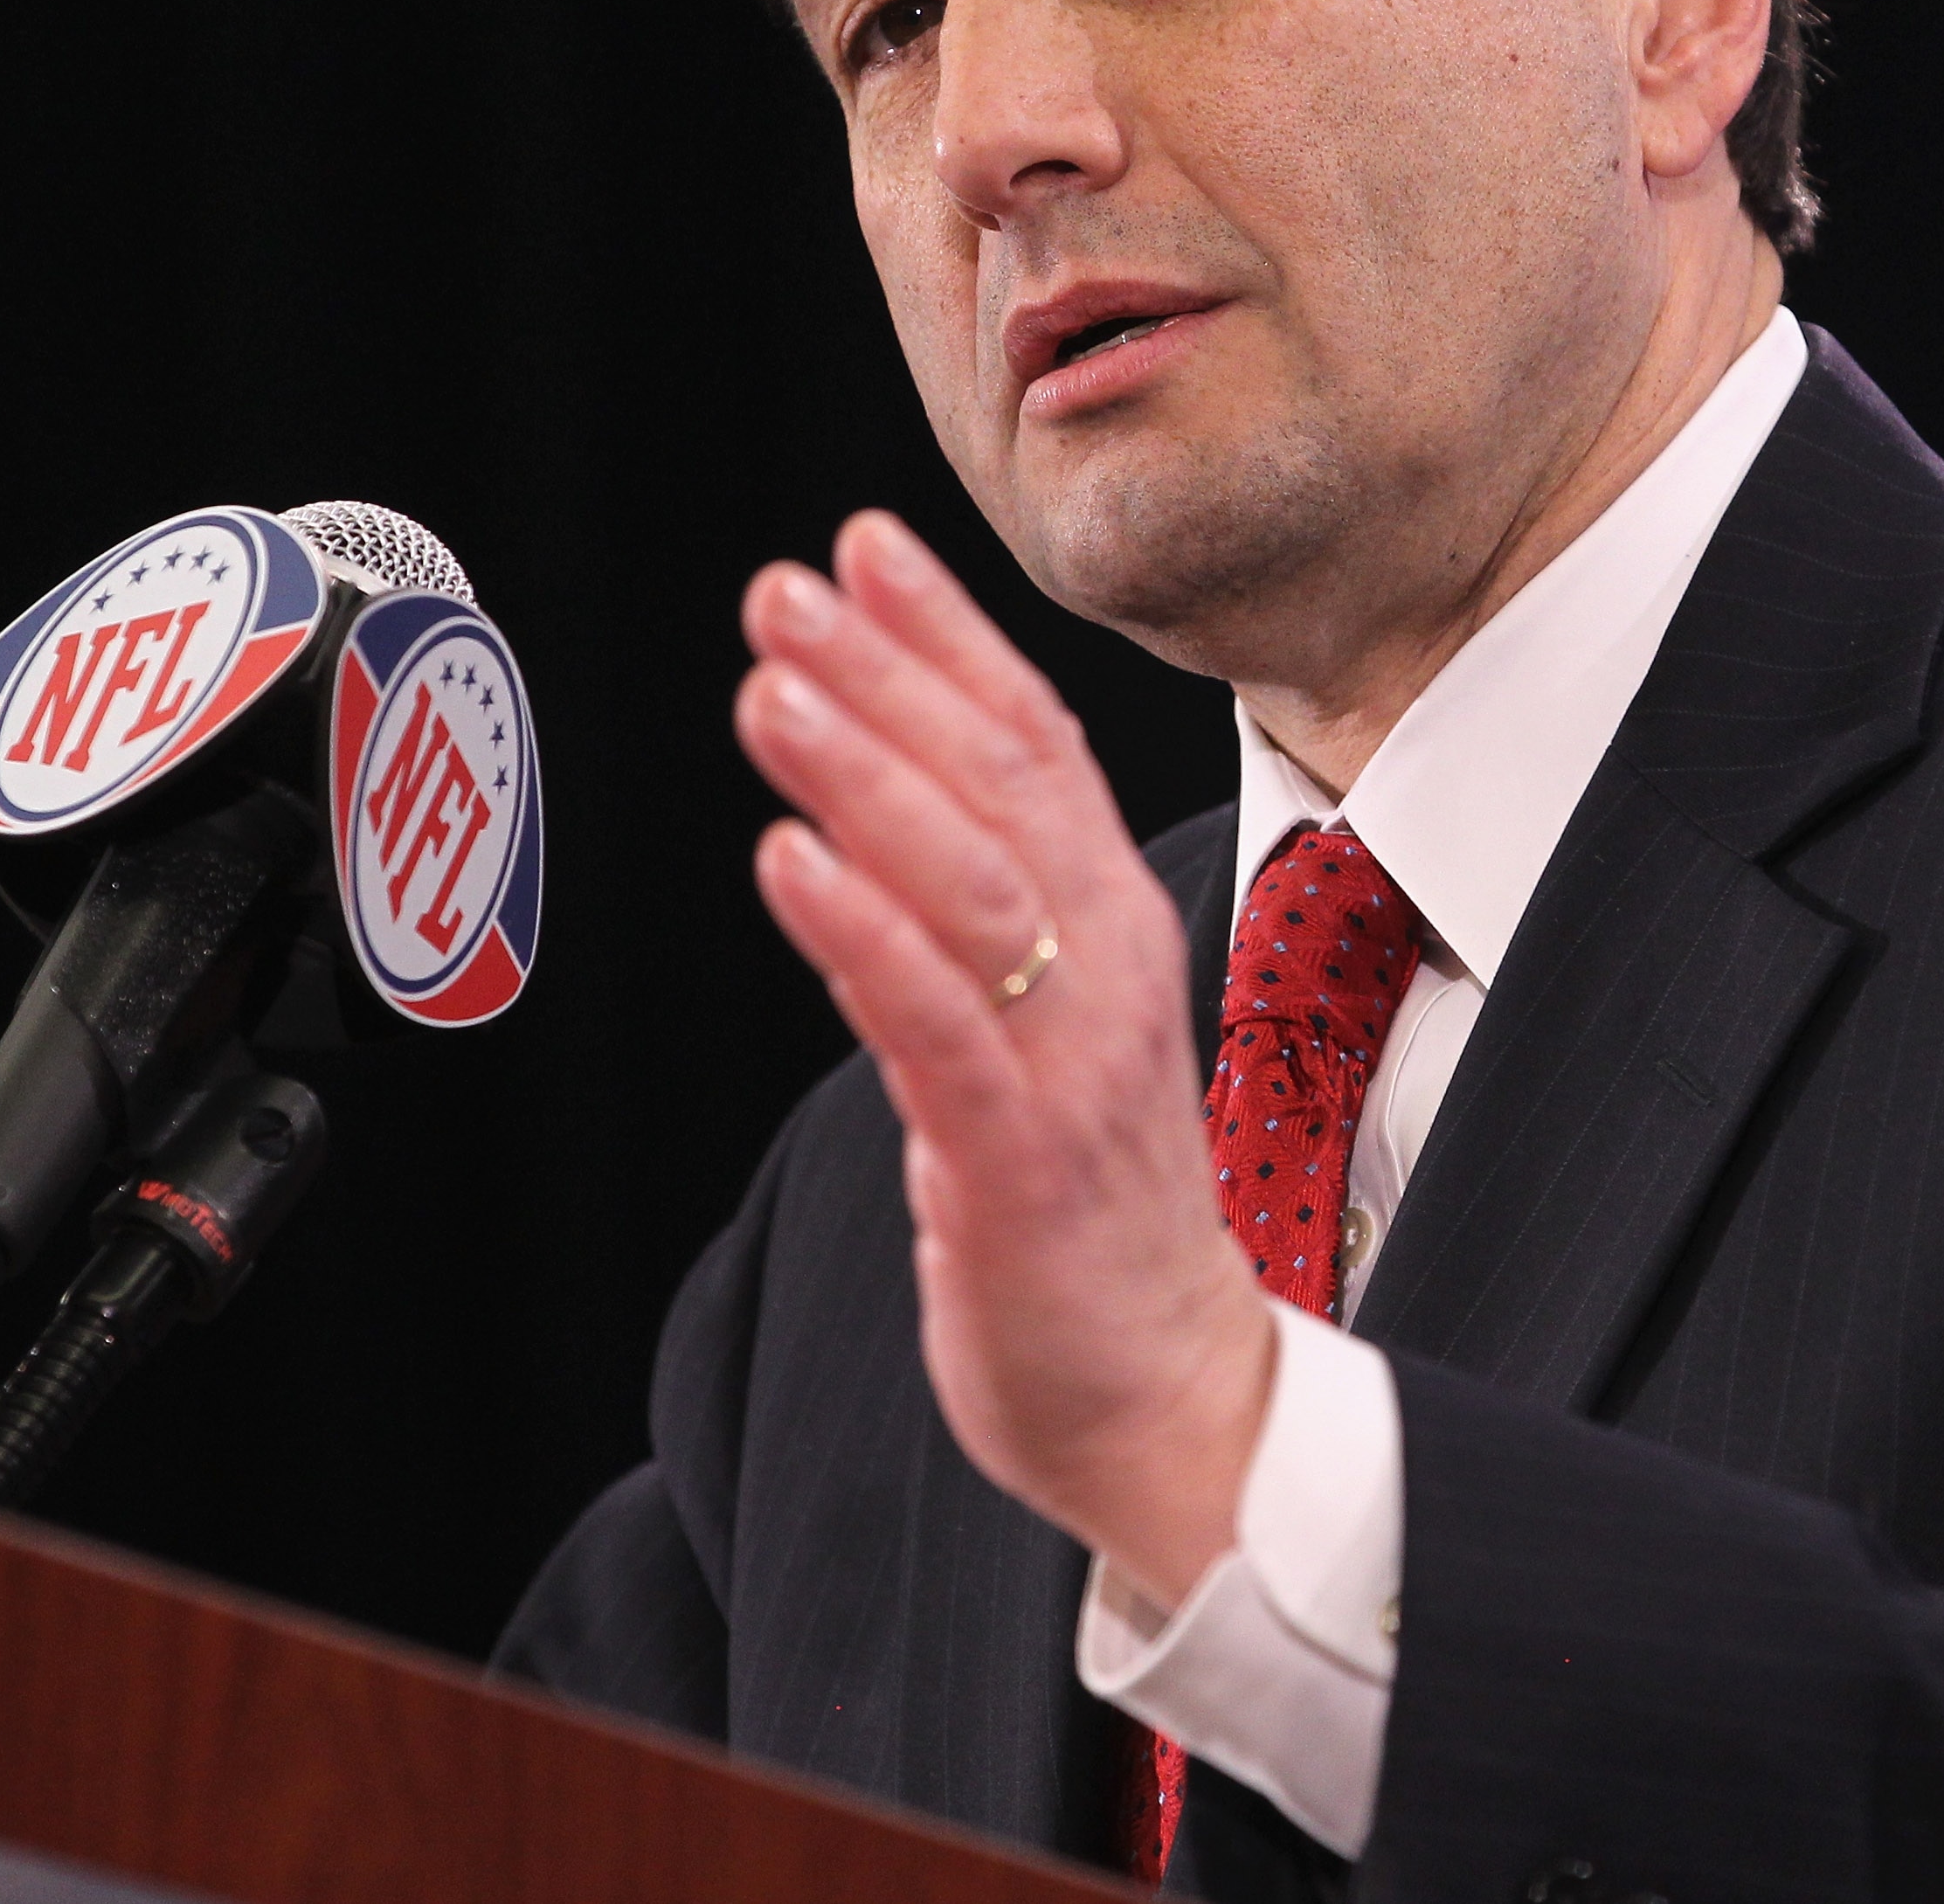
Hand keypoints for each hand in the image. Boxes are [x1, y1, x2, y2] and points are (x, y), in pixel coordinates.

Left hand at [733, 511, 1272, 1606]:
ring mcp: (1067, 1060)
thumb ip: (974, 924)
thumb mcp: (1040, 1030)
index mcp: (1108, 927)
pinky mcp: (1018, 1158)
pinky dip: (862, 930)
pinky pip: (935, 1020)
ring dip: (867, 771)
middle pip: (997, 782)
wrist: (1172, 1400)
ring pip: (966, 878)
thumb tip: (871, 814)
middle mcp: (1103, 969)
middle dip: (890, 672)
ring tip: (770, 688)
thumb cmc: (1090, 1215)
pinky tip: (789, 859)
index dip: (948, 637)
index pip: (1033, 745)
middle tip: (786, 585)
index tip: (864, 542)